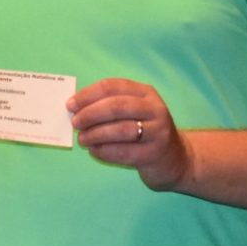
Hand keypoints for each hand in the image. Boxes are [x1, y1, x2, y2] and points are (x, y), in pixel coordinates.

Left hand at [68, 78, 190, 191]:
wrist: (175, 159)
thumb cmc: (145, 131)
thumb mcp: (134, 112)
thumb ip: (110, 106)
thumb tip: (76, 108)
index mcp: (146, 93)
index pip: (113, 86)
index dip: (88, 94)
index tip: (71, 105)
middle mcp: (154, 109)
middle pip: (117, 106)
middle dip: (91, 114)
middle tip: (75, 123)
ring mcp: (157, 132)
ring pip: (121, 129)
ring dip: (96, 134)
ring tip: (82, 139)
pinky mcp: (154, 154)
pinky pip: (124, 152)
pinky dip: (104, 151)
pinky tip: (94, 151)